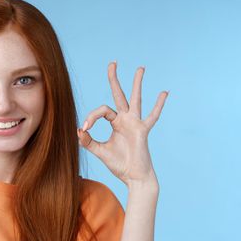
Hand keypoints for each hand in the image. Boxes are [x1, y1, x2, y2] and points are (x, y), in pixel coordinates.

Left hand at [77, 62, 168, 187]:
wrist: (134, 177)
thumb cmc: (119, 164)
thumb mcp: (100, 151)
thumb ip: (88, 141)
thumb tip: (77, 130)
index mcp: (115, 122)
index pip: (102, 111)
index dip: (91, 117)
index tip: (84, 129)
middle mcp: (126, 119)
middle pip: (119, 95)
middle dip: (114, 79)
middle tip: (112, 63)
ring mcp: (135, 123)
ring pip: (136, 99)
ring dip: (137, 84)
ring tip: (140, 68)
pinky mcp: (143, 131)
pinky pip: (152, 116)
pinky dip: (158, 105)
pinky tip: (164, 92)